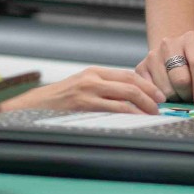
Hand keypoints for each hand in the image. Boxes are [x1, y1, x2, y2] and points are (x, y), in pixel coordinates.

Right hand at [7, 67, 167, 114]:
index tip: (158, 95)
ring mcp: (87, 93)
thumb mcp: (80, 86)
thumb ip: (101, 87)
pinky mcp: (83, 107)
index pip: (127, 74)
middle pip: (130, 84)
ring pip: (124, 98)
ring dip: (143, 107)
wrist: (33, 106)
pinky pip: (112, 111)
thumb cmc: (58, 100)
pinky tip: (136, 121)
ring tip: (152, 116)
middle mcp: (92, 79)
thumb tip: (129, 96)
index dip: (146, 84)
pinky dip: (128, 116)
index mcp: (93, 72)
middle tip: (160, 106)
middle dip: (149, 95)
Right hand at [136, 32, 193, 107]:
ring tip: (179, 93)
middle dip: (188, 94)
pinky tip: (167, 94)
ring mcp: (153, 55)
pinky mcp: (141, 68)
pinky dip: (161, 99)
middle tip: (191, 97)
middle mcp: (169, 43)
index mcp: (191, 39)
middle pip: (180, 79)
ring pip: (165, 89)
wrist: (176, 55)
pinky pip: (150, 92)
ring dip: (175, 98)